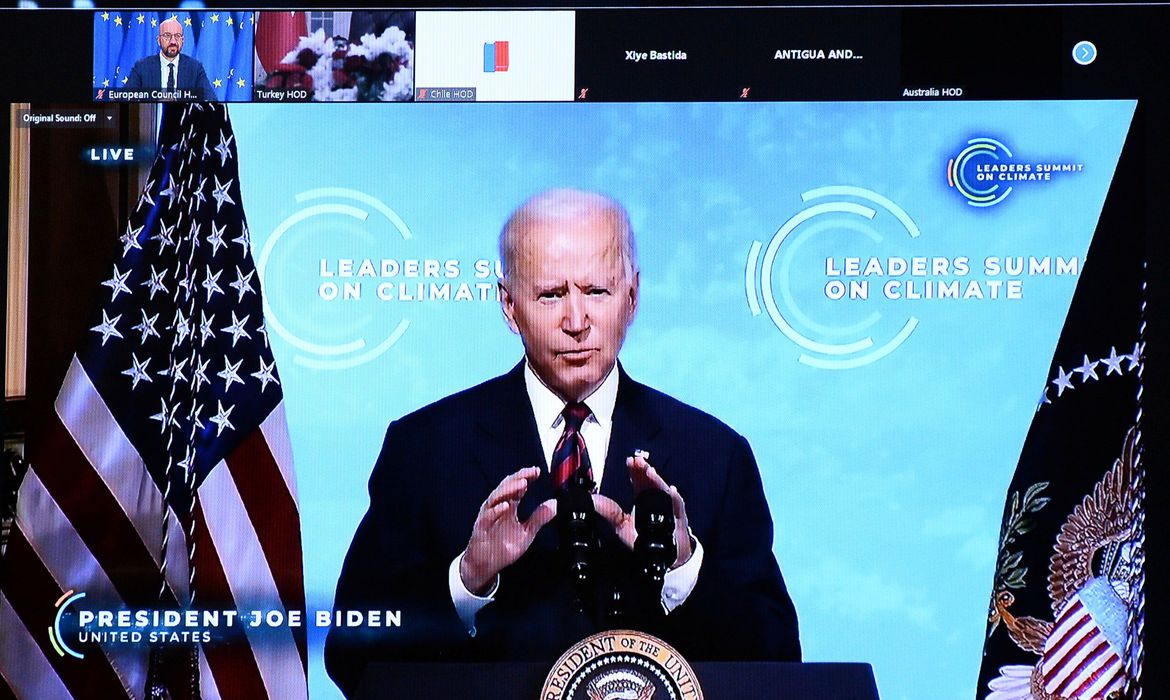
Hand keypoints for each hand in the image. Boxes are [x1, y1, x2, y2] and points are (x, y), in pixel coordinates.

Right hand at [460, 467, 555, 593]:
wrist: (485, 565)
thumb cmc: (503, 547)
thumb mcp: (527, 532)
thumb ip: (539, 517)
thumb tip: (554, 504)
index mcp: (509, 507)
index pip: (518, 487)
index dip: (526, 477)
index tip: (537, 471)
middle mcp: (498, 507)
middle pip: (507, 487)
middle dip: (519, 478)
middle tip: (531, 473)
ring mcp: (489, 516)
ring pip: (496, 497)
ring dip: (509, 489)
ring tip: (522, 484)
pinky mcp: (481, 527)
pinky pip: (488, 516)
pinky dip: (496, 510)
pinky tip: (506, 505)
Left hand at [592, 455, 692, 567]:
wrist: (664, 555)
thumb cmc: (645, 538)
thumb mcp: (622, 526)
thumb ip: (609, 513)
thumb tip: (593, 501)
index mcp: (642, 498)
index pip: (638, 480)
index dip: (634, 469)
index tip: (630, 461)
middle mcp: (656, 498)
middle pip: (650, 480)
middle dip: (644, 470)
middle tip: (638, 461)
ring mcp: (668, 506)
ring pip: (663, 490)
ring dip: (657, 480)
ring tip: (649, 472)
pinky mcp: (678, 516)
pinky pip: (677, 505)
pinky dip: (674, 497)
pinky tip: (671, 490)